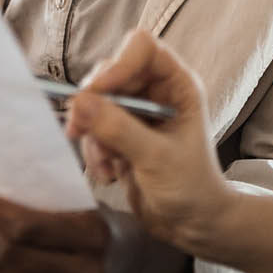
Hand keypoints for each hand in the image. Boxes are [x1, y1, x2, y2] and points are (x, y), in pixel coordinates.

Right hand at [67, 30, 230, 252]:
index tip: (98, 93)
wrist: (192, 224)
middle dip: (94, 105)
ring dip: (93, 135)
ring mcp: (136, 113)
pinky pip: (92, 129)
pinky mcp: (119, 134)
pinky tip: (108, 174)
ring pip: (95, 103)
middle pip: (110, 73)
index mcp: (177, 85)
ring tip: (107, 166)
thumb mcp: (156, 157)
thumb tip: (80, 102)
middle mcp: (155, 92)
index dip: (118, 64)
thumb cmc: (191, 187)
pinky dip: (93, 151)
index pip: (142, 48)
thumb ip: (119, 129)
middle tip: (81, 132)